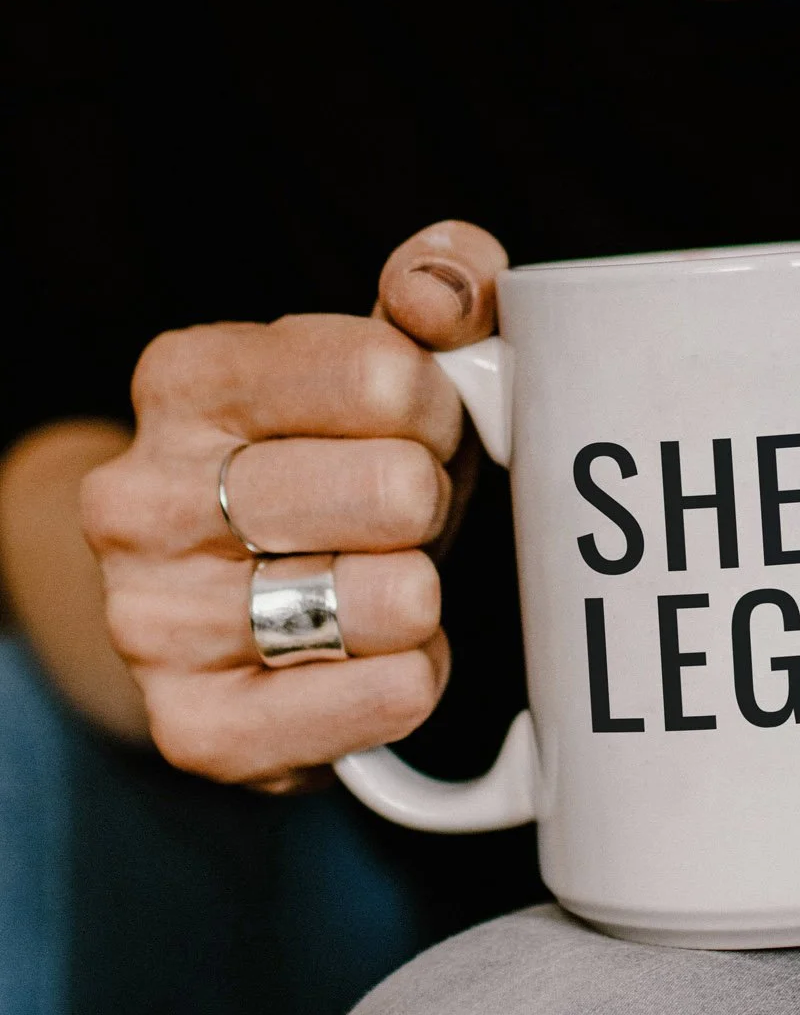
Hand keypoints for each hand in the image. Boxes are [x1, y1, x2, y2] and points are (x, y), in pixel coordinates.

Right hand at [81, 221, 507, 791]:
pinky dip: (416, 677)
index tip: (419, 426)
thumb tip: (442, 294)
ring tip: (384, 583)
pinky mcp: (200, 726)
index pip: (384, 373)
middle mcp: (142, 497)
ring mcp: (155, 620)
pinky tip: (382, 657)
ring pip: (396, 598)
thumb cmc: (335, 466)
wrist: (237, 609)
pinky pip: (388, 695)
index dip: (440, 407)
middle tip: (404, 515)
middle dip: (432, 502)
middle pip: (396, 488)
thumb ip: (438, 288)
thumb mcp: (384, 359)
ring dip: (425, 594)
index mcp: (187, 379)